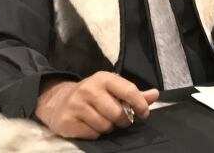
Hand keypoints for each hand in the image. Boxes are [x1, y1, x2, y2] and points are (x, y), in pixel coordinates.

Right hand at [34, 71, 158, 138]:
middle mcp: (89, 89)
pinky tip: (89, 125)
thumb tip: (155, 94)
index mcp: (103, 78)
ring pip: (105, 126)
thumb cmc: (93, 95)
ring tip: (102, 120)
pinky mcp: (67, 121)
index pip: (129, 91)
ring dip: (107, 127)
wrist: (58, 100)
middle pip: (118, 113)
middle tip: (118, 119)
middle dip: (122, 120)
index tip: (144, 114)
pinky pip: (92, 134)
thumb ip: (134, 93)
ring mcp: (76, 105)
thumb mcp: (112, 89)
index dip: (140, 105)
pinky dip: (95, 133)